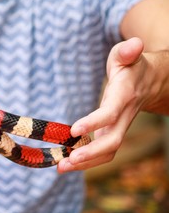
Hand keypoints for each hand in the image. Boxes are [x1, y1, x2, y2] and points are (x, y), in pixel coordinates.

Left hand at [58, 37, 148, 172]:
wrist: (151, 82)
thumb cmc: (132, 67)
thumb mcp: (127, 55)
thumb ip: (126, 51)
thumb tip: (134, 44)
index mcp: (124, 96)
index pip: (111, 112)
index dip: (94, 122)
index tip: (74, 130)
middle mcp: (124, 116)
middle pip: (112, 141)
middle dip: (90, 154)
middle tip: (67, 161)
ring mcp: (120, 127)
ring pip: (108, 151)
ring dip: (85, 163)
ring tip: (61, 168)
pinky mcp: (113, 133)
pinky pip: (103, 152)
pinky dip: (86, 161)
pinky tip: (66, 163)